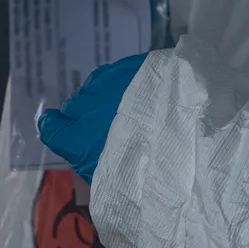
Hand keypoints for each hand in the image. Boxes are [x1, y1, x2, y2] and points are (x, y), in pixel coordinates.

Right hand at [38, 53, 147, 183]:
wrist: (195, 137)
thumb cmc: (151, 172)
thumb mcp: (115, 182)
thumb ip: (94, 163)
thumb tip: (91, 156)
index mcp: (80, 138)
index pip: (53, 126)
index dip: (55, 127)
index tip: (59, 128)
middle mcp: (90, 105)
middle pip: (77, 104)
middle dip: (86, 114)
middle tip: (109, 129)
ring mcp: (112, 81)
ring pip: (98, 85)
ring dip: (106, 96)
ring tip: (129, 110)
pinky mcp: (137, 65)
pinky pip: (122, 73)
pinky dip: (130, 84)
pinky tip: (146, 95)